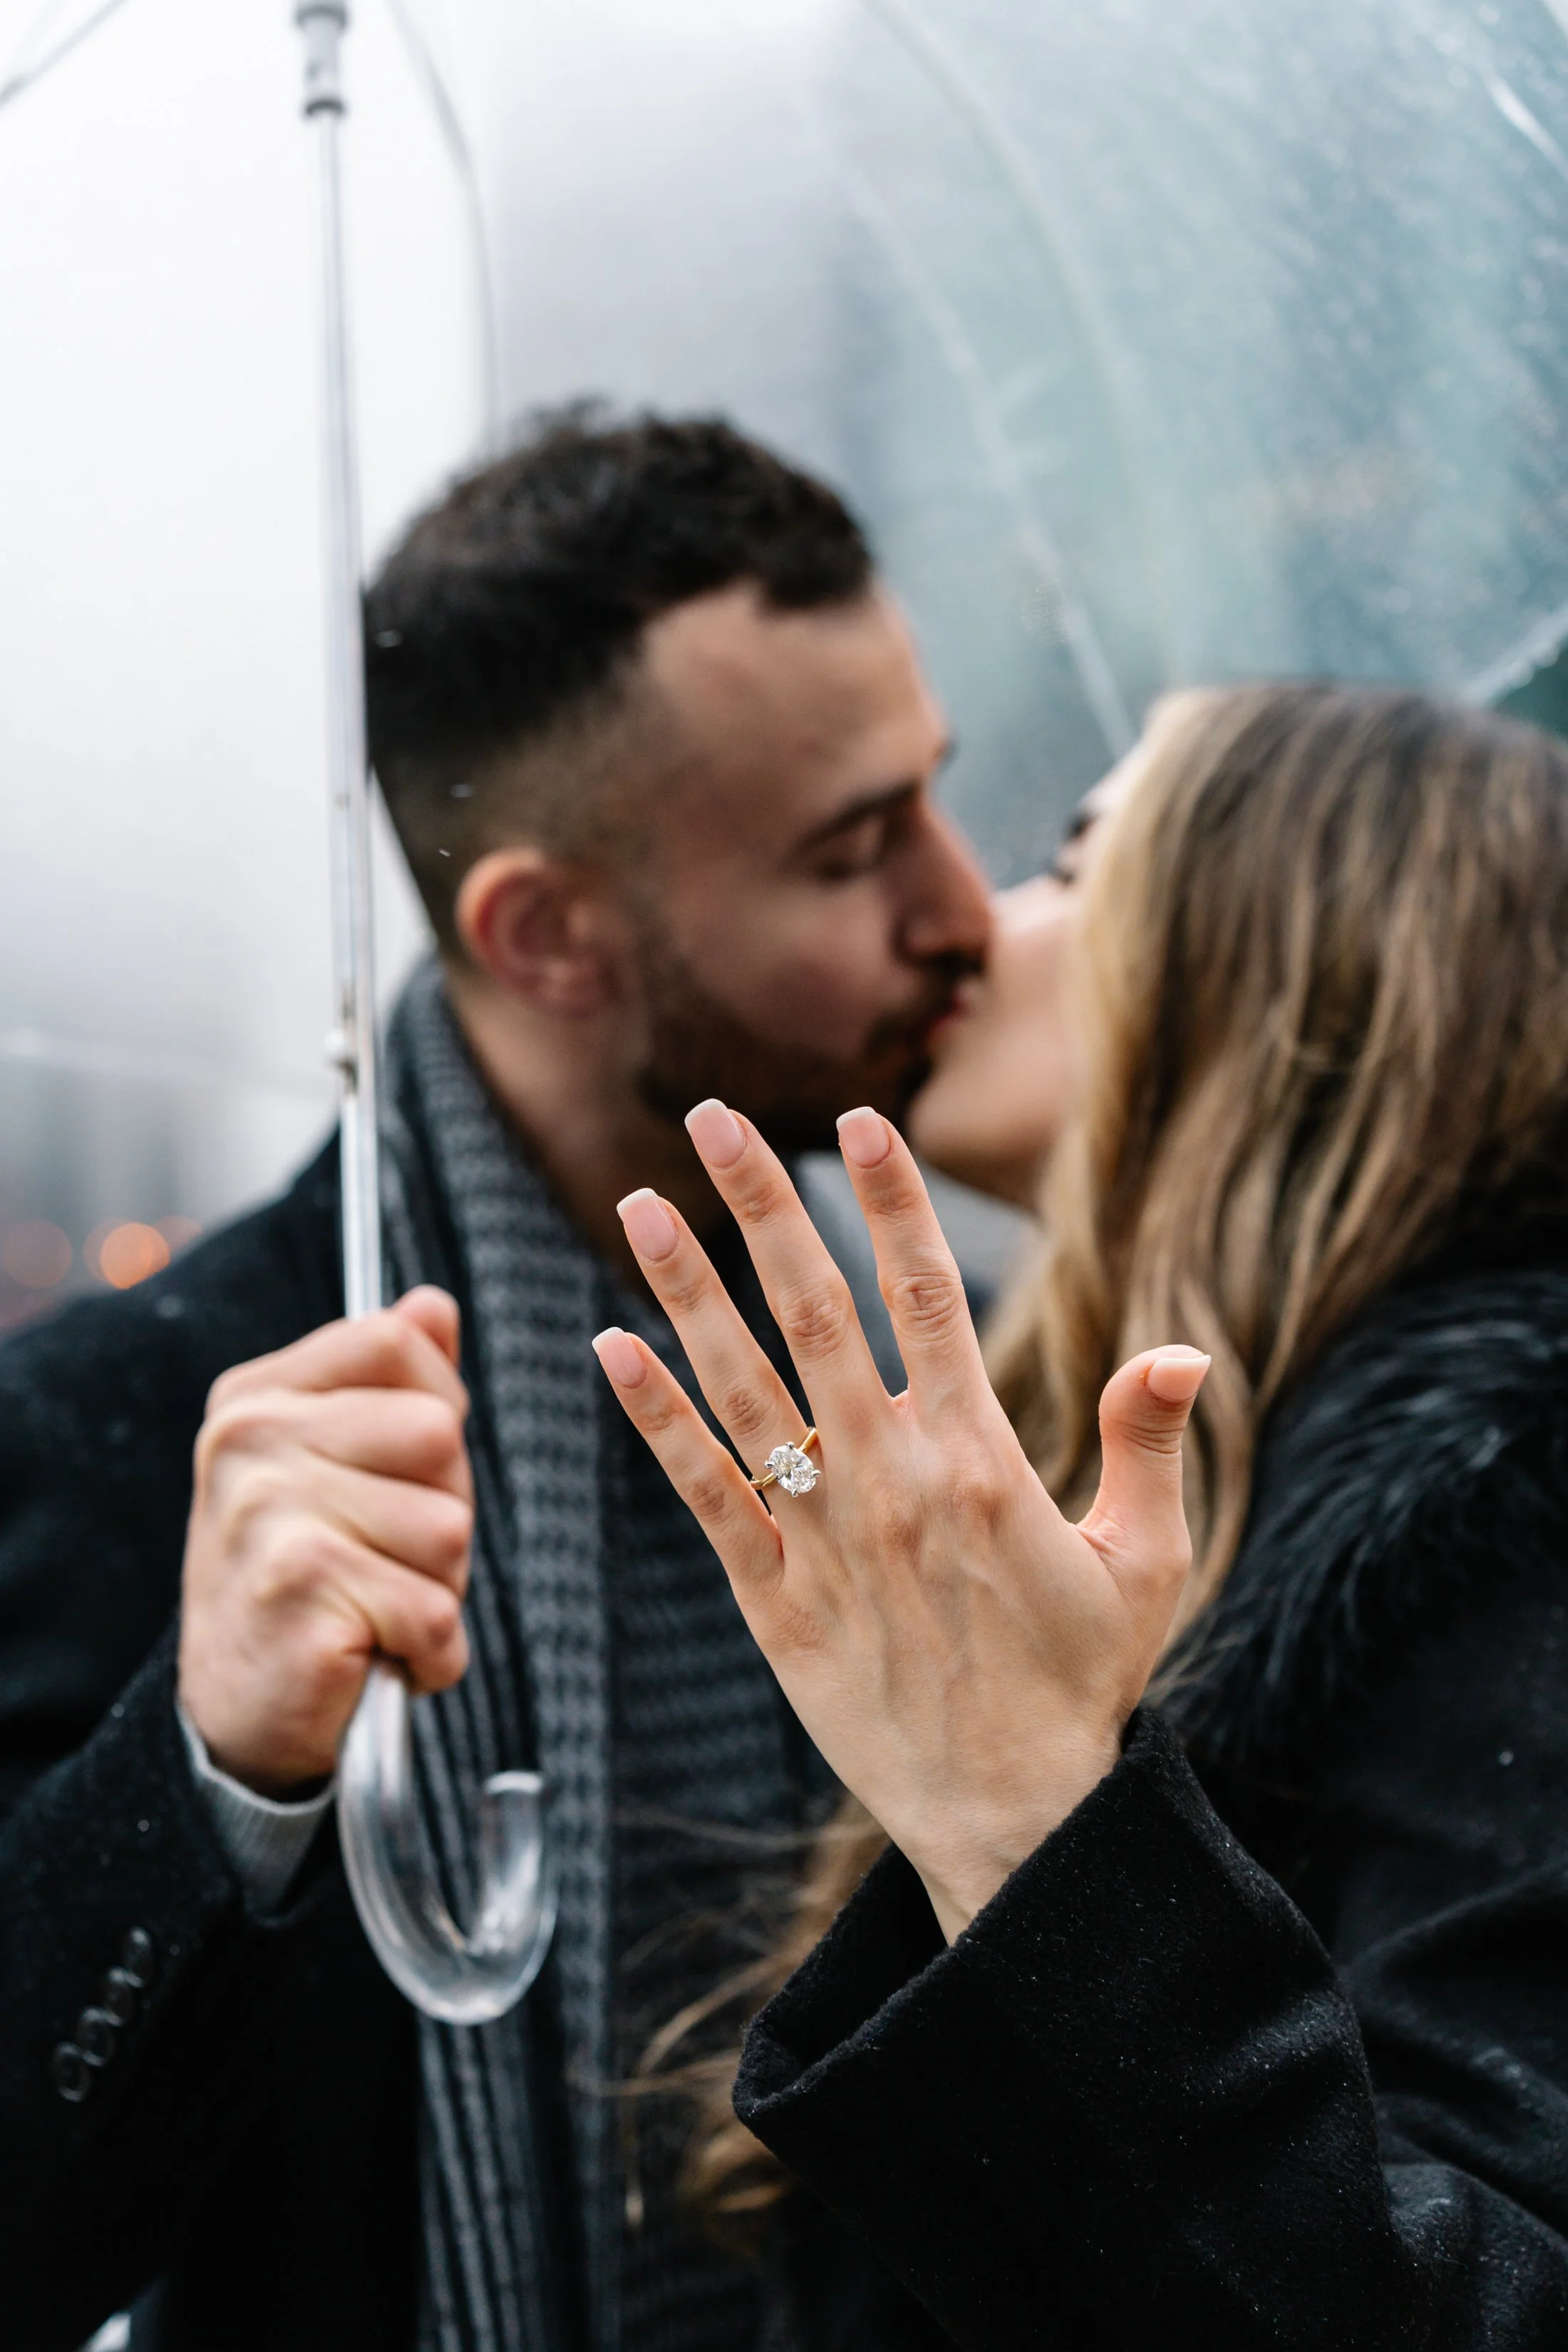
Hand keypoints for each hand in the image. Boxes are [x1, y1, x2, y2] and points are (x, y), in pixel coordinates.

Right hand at [178, 1287, 474, 1795]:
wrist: (234, 1716)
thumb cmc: (305, 1580)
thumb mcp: (335, 1465)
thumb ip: (387, 1381)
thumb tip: (433, 1304)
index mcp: (255, 1397)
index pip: (396, 1342)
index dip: (436, 1408)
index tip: (398, 1471)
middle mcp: (248, 1443)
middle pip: (438, 1433)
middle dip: (443, 1509)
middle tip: (384, 1558)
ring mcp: (268, 1516)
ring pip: (450, 1527)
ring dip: (437, 1586)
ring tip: (374, 1608)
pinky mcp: (301, 1594)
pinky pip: (436, 1612)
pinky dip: (431, 1654)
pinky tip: (377, 1657)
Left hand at [594, 1102, 1207, 1940]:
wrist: (1009, 1817)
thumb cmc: (1081, 1683)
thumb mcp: (1147, 1562)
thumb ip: (1150, 1445)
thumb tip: (1178, 1346)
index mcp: (982, 1460)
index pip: (929, 1296)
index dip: (893, 1199)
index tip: (860, 1117)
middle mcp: (892, 1483)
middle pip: (815, 1313)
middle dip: (763, 1205)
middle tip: (713, 1116)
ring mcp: (823, 1539)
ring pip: (742, 1388)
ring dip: (687, 1289)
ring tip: (643, 1204)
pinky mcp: (772, 1600)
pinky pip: (703, 1492)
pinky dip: (656, 1419)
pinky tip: (610, 1347)